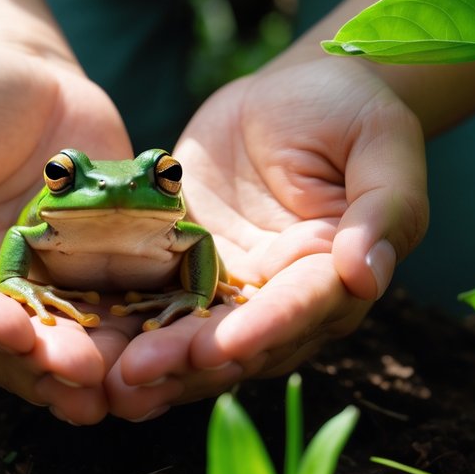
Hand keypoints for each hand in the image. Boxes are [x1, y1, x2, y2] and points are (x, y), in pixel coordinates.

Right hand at [0, 38, 133, 423]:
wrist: (26, 83)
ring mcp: (30, 295)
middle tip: (81, 381)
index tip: (10, 332)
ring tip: (122, 391)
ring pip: (53, 348)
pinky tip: (163, 360)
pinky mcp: (83, 285)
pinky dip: (130, 345)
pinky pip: (105, 322)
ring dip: (85, 374)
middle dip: (39, 364)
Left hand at [106, 56, 428, 419]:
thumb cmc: (353, 111)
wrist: (297, 91)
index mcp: (336, 274)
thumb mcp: (382, 144)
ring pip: (193, 337)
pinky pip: (155, 301)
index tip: (223, 347)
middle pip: (239, 343)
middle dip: (189, 362)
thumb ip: (384, 209)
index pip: (300, 310)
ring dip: (154, 364)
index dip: (264, 331)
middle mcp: (283, 297)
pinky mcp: (187, 267)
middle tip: (138, 377)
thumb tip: (367, 274)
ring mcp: (232, 288)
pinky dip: (127, 327)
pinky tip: (89, 345)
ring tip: (108, 382)